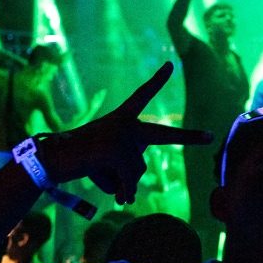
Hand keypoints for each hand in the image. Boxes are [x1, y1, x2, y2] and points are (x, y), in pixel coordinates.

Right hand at [40, 62, 212, 204]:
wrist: (51, 159)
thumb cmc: (76, 160)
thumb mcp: (106, 166)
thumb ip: (124, 175)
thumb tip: (129, 196)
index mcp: (121, 119)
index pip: (141, 95)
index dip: (156, 81)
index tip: (170, 66)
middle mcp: (125, 123)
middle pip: (165, 136)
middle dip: (189, 138)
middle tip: (211, 136)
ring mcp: (123, 136)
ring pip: (137, 172)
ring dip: (120, 182)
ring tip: (96, 173)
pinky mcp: (117, 150)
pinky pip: (128, 182)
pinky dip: (119, 190)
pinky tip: (103, 185)